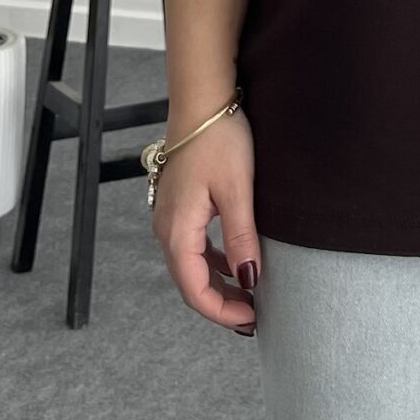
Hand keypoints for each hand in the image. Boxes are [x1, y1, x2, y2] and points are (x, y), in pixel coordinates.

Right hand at [152, 107, 260, 335]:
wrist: (201, 99)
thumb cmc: (219, 139)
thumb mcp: (238, 191)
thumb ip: (242, 238)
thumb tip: (249, 280)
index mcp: (178, 230)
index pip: (194, 290)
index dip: (221, 311)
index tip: (250, 320)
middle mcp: (167, 228)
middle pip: (190, 282)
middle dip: (220, 303)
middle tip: (252, 317)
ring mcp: (169, 216)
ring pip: (191, 265)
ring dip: (217, 284)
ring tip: (247, 296)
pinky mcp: (178, 205)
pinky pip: (193, 246)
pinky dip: (213, 261)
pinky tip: (235, 262)